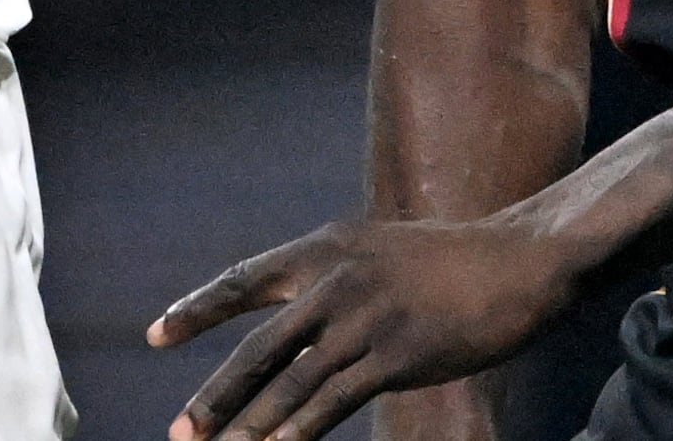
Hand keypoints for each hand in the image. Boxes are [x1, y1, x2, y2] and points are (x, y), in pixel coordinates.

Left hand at [150, 213, 582, 440]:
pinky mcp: (396, 354)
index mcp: (322, 249)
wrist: (516, 260)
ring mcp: (364, 318)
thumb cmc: (449, 262)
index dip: (197, 309)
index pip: (242, 280)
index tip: (156, 335)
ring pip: (290, 381)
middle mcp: (333, 280)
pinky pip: (336, 398)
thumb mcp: (376, 252)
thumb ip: (332, 279)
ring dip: (249, 423)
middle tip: (180, 430)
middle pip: (257, 345)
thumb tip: (295, 313)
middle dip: (215, 393)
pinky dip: (300, 429)